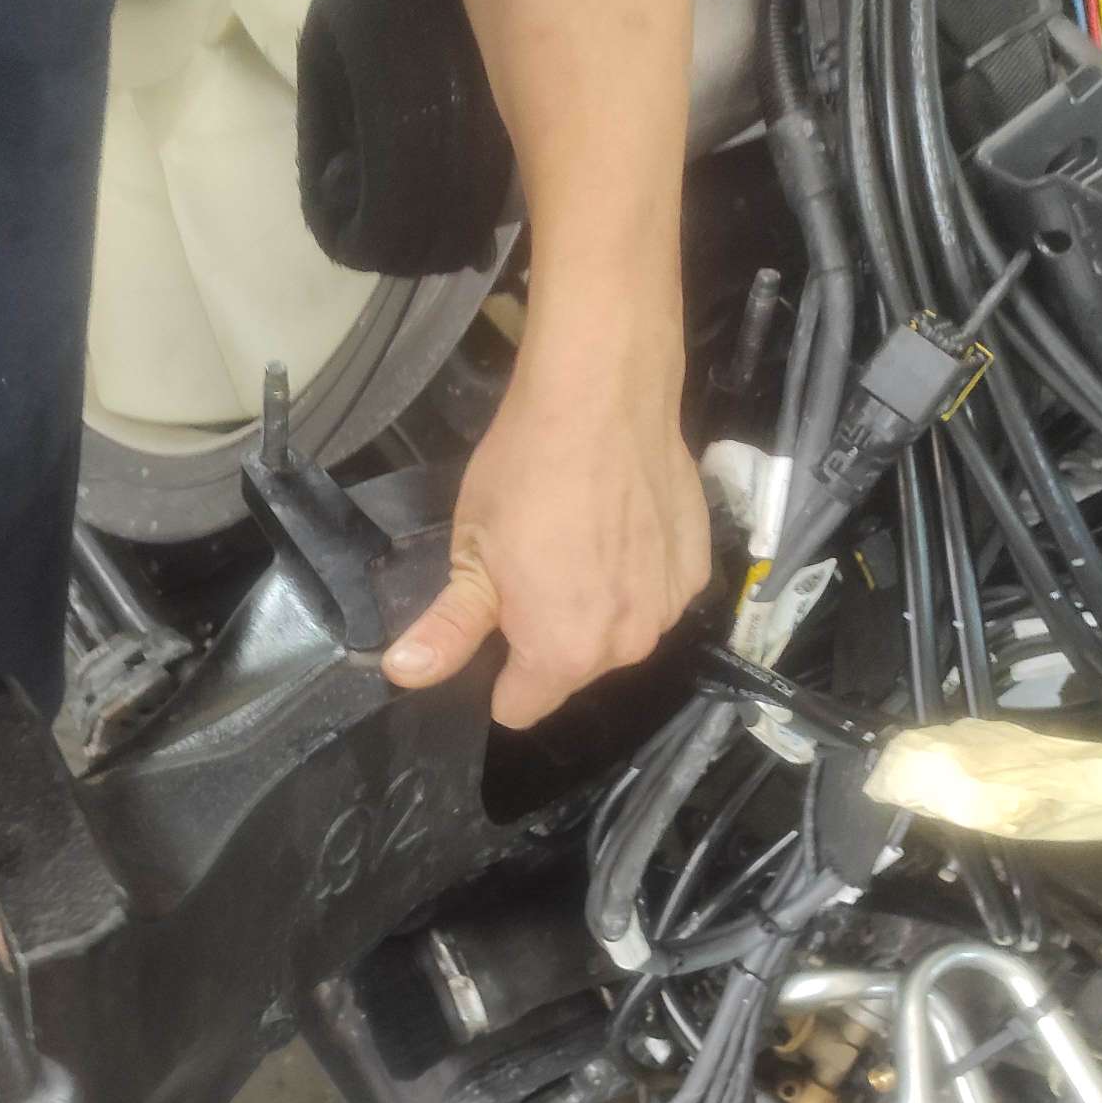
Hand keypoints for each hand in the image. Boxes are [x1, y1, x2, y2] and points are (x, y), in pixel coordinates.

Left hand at [381, 315, 709, 727]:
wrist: (605, 395)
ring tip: (576, 542)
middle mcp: (626, 646)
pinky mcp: (697, 569)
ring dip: (596, 608)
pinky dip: (636, 576)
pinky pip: (654, 597)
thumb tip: (404, 675)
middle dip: (547, 637)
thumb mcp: (471, 551)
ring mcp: (669, 608)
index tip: (492, 622)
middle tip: (530, 567)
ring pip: (616, 635)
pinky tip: (619, 526)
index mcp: (562, 653)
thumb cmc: (524, 473)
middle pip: (571, 672)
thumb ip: (448, 628)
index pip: (520, 707)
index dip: (498, 674)